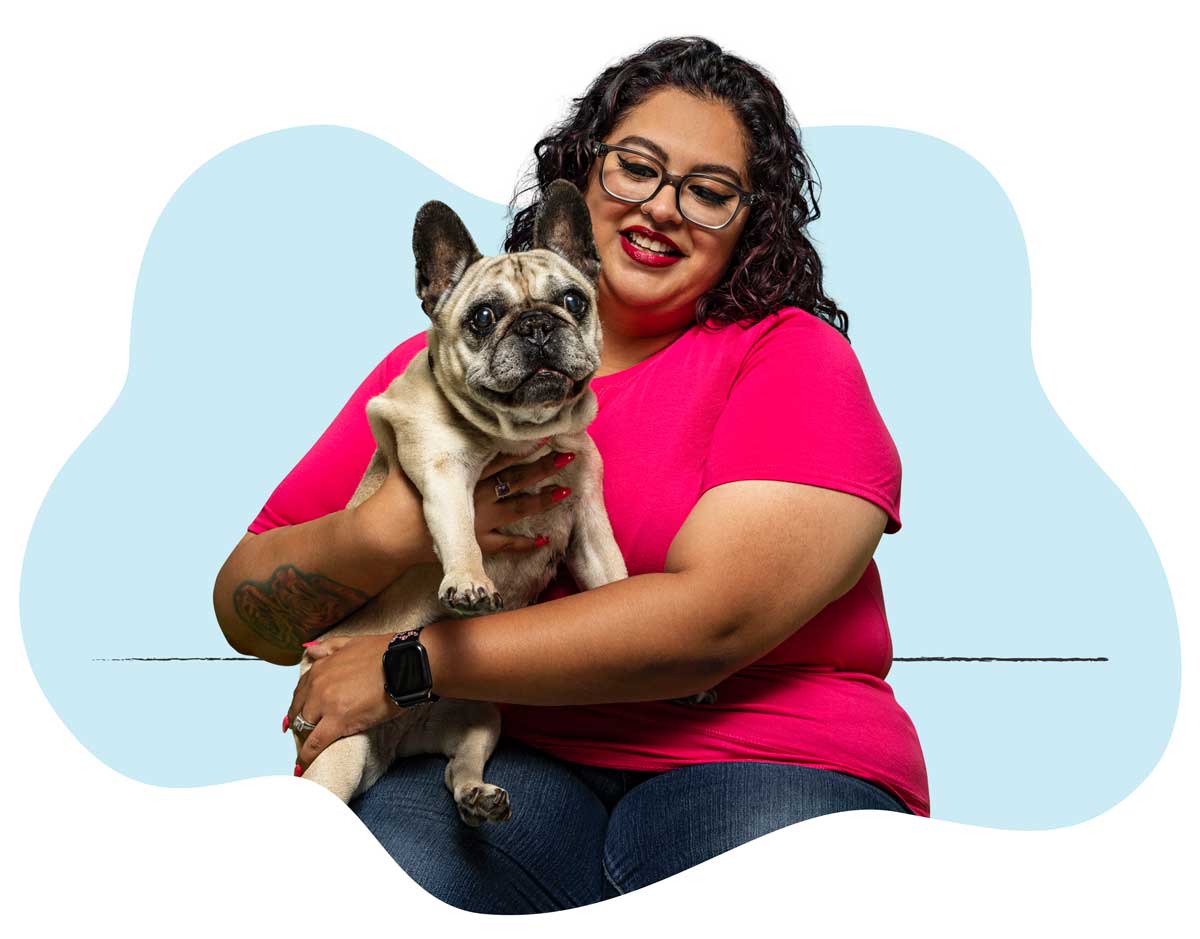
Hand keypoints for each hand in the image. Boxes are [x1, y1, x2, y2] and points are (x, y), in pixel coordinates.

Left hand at [287, 634, 396, 771]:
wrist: (404, 664)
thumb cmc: (385, 653)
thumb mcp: (352, 642)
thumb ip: (329, 647)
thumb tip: (310, 651)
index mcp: (321, 668)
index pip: (302, 691)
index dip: (302, 705)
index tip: (302, 713)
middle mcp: (318, 685)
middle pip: (300, 711)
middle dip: (302, 722)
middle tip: (307, 732)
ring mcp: (326, 704)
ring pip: (305, 727)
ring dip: (306, 737)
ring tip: (307, 749)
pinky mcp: (338, 722)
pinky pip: (315, 744)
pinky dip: (307, 756)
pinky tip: (303, 765)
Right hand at [355, 443, 573, 566]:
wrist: (388, 535)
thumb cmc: (395, 498)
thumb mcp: (408, 463)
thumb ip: (418, 445)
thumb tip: (416, 420)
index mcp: (463, 473)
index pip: (501, 455)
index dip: (525, 446)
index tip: (546, 434)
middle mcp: (476, 495)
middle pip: (517, 478)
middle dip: (544, 467)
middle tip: (569, 456)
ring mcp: (479, 521)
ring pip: (518, 508)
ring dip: (543, 501)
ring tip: (566, 493)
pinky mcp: (475, 543)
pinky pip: (506, 544)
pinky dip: (525, 543)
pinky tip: (544, 540)